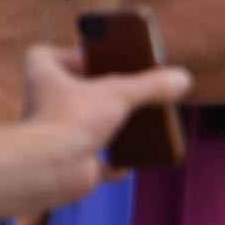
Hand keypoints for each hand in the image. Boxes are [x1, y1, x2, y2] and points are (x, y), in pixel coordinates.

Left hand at [22, 44, 190, 198]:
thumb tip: (181, 79)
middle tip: (128, 87)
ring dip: (108, 125)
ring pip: (83, 126)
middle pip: (71, 91)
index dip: (69, 54)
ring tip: (138, 121)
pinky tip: (127, 164)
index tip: (96, 56)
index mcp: (44, 79)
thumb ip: (151, 85)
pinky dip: (110, 164)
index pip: (44, 56)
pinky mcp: (66, 163)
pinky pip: (91, 163)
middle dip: (99, 91)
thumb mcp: (120, 93)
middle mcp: (43, 106)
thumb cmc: (71, 121)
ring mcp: (53, 136)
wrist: (48, 171)